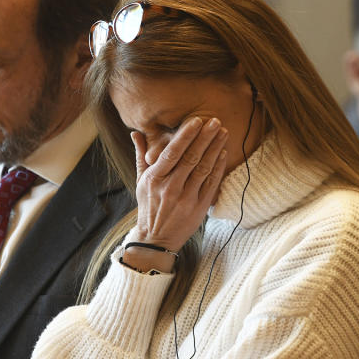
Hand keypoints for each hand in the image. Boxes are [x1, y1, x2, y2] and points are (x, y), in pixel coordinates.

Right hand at [127, 117, 227, 270]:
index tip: (197, 120)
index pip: (172, 152)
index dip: (186, 135)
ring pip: (203, 168)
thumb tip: (135, 132)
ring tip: (223, 132)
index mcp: (155, 178)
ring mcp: (186, 198)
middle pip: (191, 157)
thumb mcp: (141, 181)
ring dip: (215, 149)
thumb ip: (140, 155)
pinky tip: (223, 153)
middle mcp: (170, 187)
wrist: (156, 239)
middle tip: (216, 121)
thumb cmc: (149, 206)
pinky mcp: (199, 207)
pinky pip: (211, 183)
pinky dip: (218, 167)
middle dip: (205, 137)